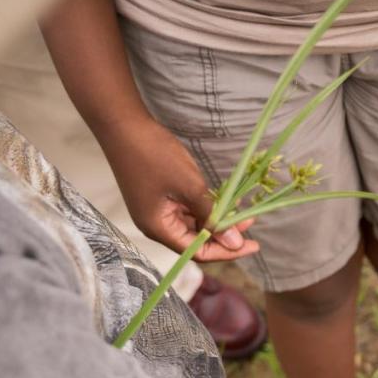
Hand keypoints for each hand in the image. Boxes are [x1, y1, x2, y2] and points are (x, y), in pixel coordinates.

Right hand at [98, 117, 257, 262]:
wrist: (124, 126)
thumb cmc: (155, 156)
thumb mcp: (190, 186)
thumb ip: (212, 216)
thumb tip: (234, 243)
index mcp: (158, 228)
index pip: (197, 252)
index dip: (226, 251)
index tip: (252, 245)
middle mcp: (157, 224)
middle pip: (196, 240)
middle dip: (224, 234)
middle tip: (251, 223)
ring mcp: (157, 209)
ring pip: (194, 224)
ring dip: (217, 219)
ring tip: (243, 211)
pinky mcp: (160, 195)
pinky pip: (187, 209)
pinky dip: (206, 207)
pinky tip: (224, 200)